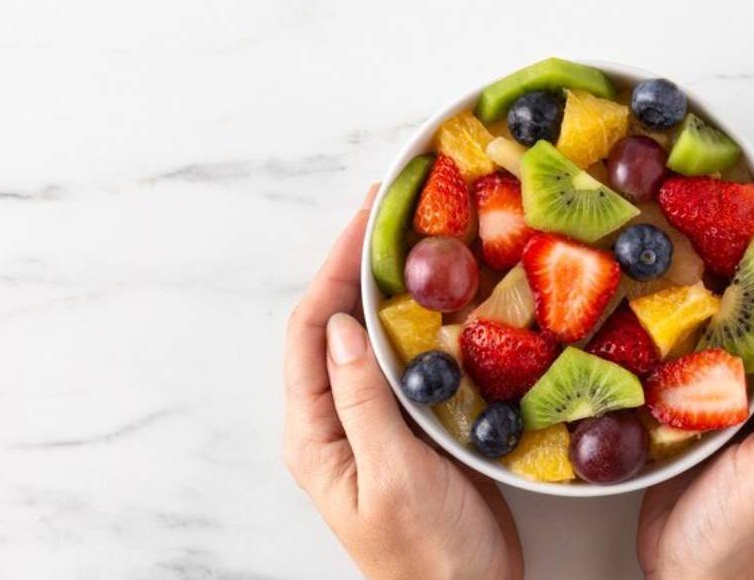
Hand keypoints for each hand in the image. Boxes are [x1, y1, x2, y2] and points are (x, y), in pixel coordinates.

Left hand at [283, 185, 522, 579]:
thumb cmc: (428, 554)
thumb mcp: (394, 476)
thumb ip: (362, 402)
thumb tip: (342, 326)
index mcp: (314, 433)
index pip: (309, 331)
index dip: (333, 268)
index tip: (364, 217)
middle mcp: (332, 421)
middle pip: (332, 324)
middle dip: (354, 264)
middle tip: (390, 208)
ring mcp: (369, 423)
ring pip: (368, 337)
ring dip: (385, 286)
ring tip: (415, 236)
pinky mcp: (406, 428)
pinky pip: (402, 361)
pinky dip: (416, 321)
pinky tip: (443, 300)